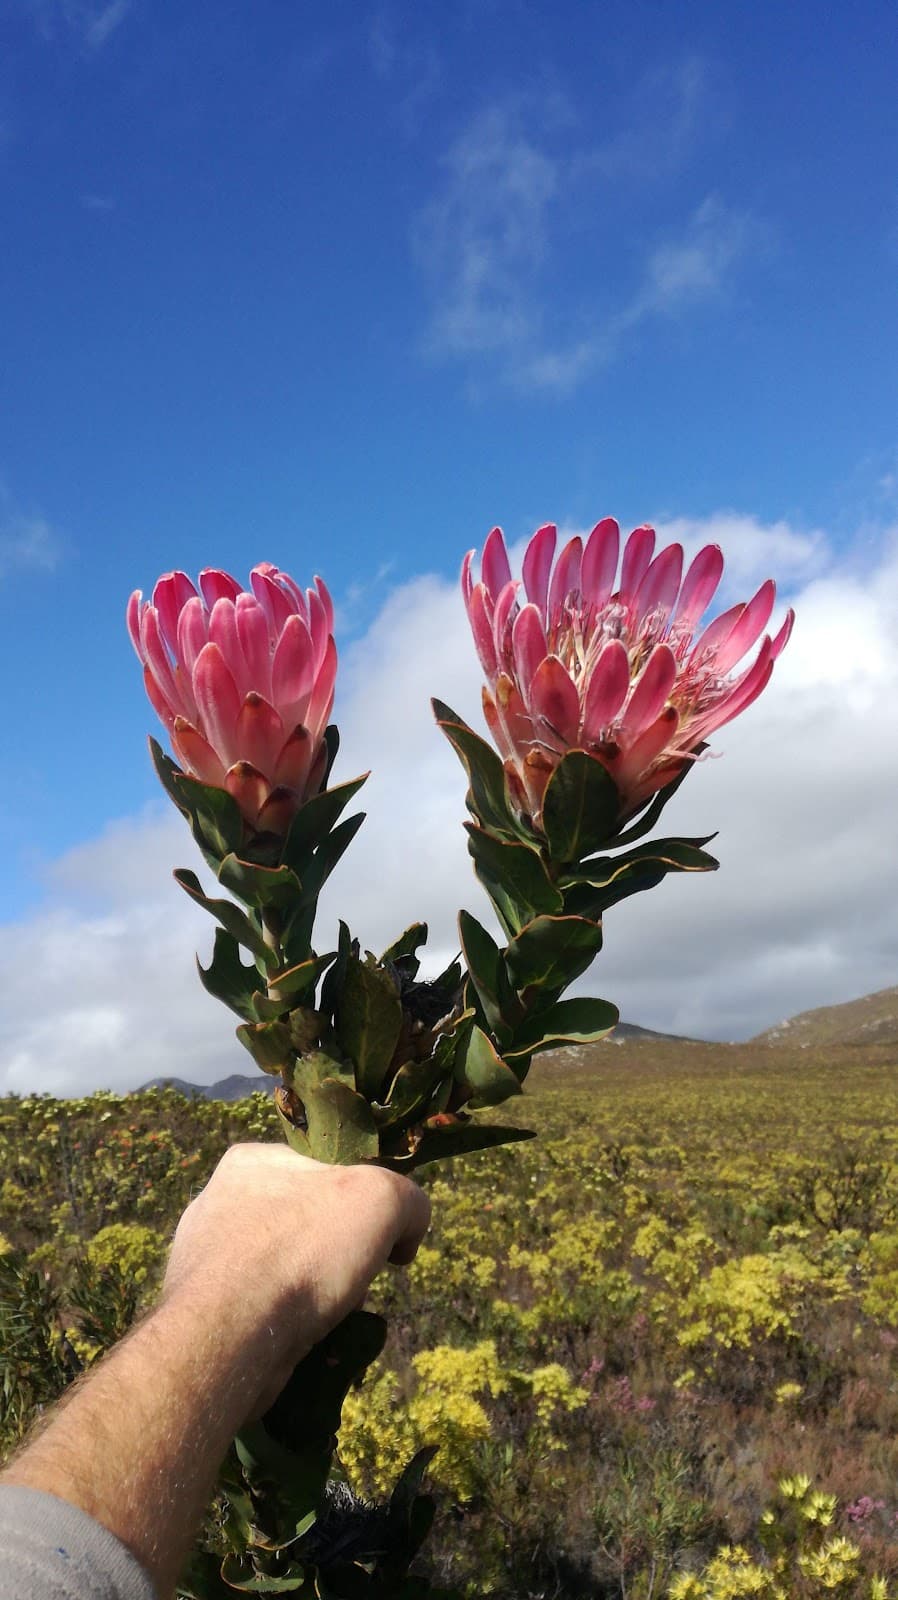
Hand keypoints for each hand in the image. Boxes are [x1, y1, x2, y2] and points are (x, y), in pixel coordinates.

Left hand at [161, 1144, 430, 1416]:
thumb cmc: (303, 1251)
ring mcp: (203, 1259)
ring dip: (315, 1291)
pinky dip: (287, 1322)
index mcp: (250, 1161)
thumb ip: (408, 1199)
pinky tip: (300, 1338)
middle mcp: (218, 1202)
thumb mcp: (382, 1199)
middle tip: (356, 1278)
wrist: (230, 1339)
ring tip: (331, 1314)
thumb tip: (406, 1234)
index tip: (378, 1235)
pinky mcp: (200, 1311)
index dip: (360, 1200)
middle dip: (338, 1252)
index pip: (322, 1170)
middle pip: (305, 1221)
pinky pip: (261, 1308)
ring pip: (285, 1267)